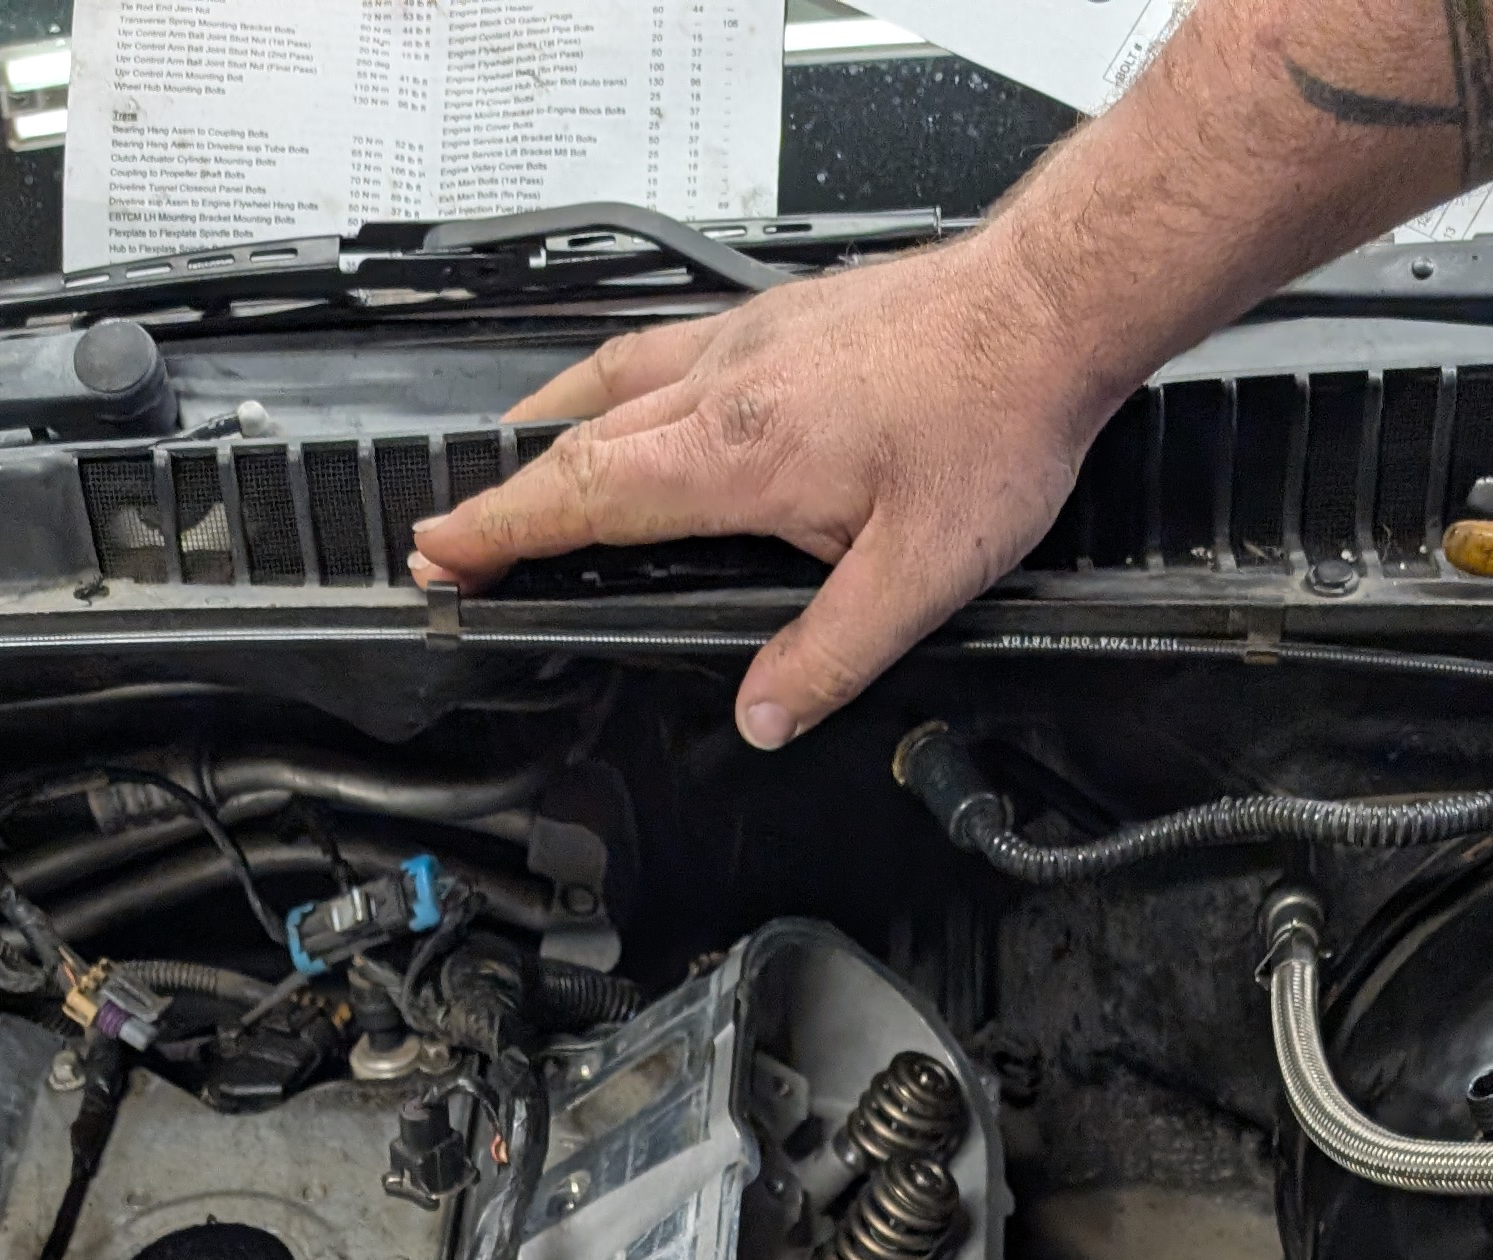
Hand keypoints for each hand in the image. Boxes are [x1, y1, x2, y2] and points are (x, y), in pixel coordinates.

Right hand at [409, 237, 1125, 749]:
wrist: (1050, 308)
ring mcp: (752, 338)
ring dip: (549, 423)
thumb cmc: (996, 418)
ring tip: (514, 459)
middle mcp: (729, 381)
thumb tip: (763, 718)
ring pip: (615, 376)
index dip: (504, 532)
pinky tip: (628, 397)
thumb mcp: (919, 574)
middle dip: (505, 488)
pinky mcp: (783, 318)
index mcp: (740, 451)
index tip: (443, 553)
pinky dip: (617, 382)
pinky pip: (667, 348)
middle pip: (579, 434)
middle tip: (456, 530)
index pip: (587, 495)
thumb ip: (830, 656)